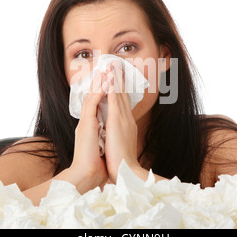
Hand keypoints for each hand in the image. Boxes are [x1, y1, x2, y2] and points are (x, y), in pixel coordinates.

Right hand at [70, 69, 108, 189]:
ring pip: (93, 97)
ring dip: (100, 82)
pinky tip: (105, 82)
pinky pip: (93, 103)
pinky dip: (99, 92)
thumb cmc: (97, 163)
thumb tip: (111, 133)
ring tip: (107, 68)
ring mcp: (86, 122)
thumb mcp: (103, 145)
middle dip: (103, 81)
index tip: (111, 79)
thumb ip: (104, 136)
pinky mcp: (86, 124)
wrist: (88, 174)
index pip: (100, 104)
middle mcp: (88, 121)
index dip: (106, 91)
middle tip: (109, 66)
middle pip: (96, 96)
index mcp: (93, 125)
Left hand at [103, 61, 140, 182]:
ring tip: (114, 64)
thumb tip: (115, 132)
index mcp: (126, 125)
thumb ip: (118, 135)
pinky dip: (113, 87)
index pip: (122, 103)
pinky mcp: (116, 120)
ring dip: (116, 78)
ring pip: (119, 93)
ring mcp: (122, 118)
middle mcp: (126, 118)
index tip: (118, 78)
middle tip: (118, 65)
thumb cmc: (120, 162)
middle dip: (120, 79)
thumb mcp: (120, 145)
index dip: (120, 90)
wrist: (124, 171)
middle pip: (123, 94)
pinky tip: (111, 77)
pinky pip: (114, 99)